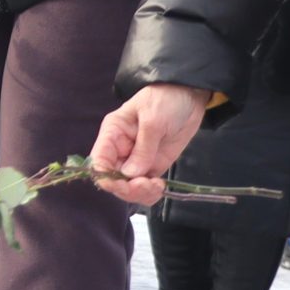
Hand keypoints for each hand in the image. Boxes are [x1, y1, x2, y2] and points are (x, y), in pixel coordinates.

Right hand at [89, 82, 210, 205]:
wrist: (190, 96)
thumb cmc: (166, 100)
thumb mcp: (153, 120)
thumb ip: (142, 148)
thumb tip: (130, 174)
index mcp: (113, 133)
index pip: (99, 161)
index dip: (107, 177)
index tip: (126, 184)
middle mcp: (120, 150)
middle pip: (113, 179)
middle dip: (127, 188)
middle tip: (147, 186)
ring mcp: (136, 160)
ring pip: (128, 188)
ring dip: (140, 194)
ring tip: (157, 187)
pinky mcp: (152, 166)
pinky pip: (144, 187)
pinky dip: (150, 193)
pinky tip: (160, 187)